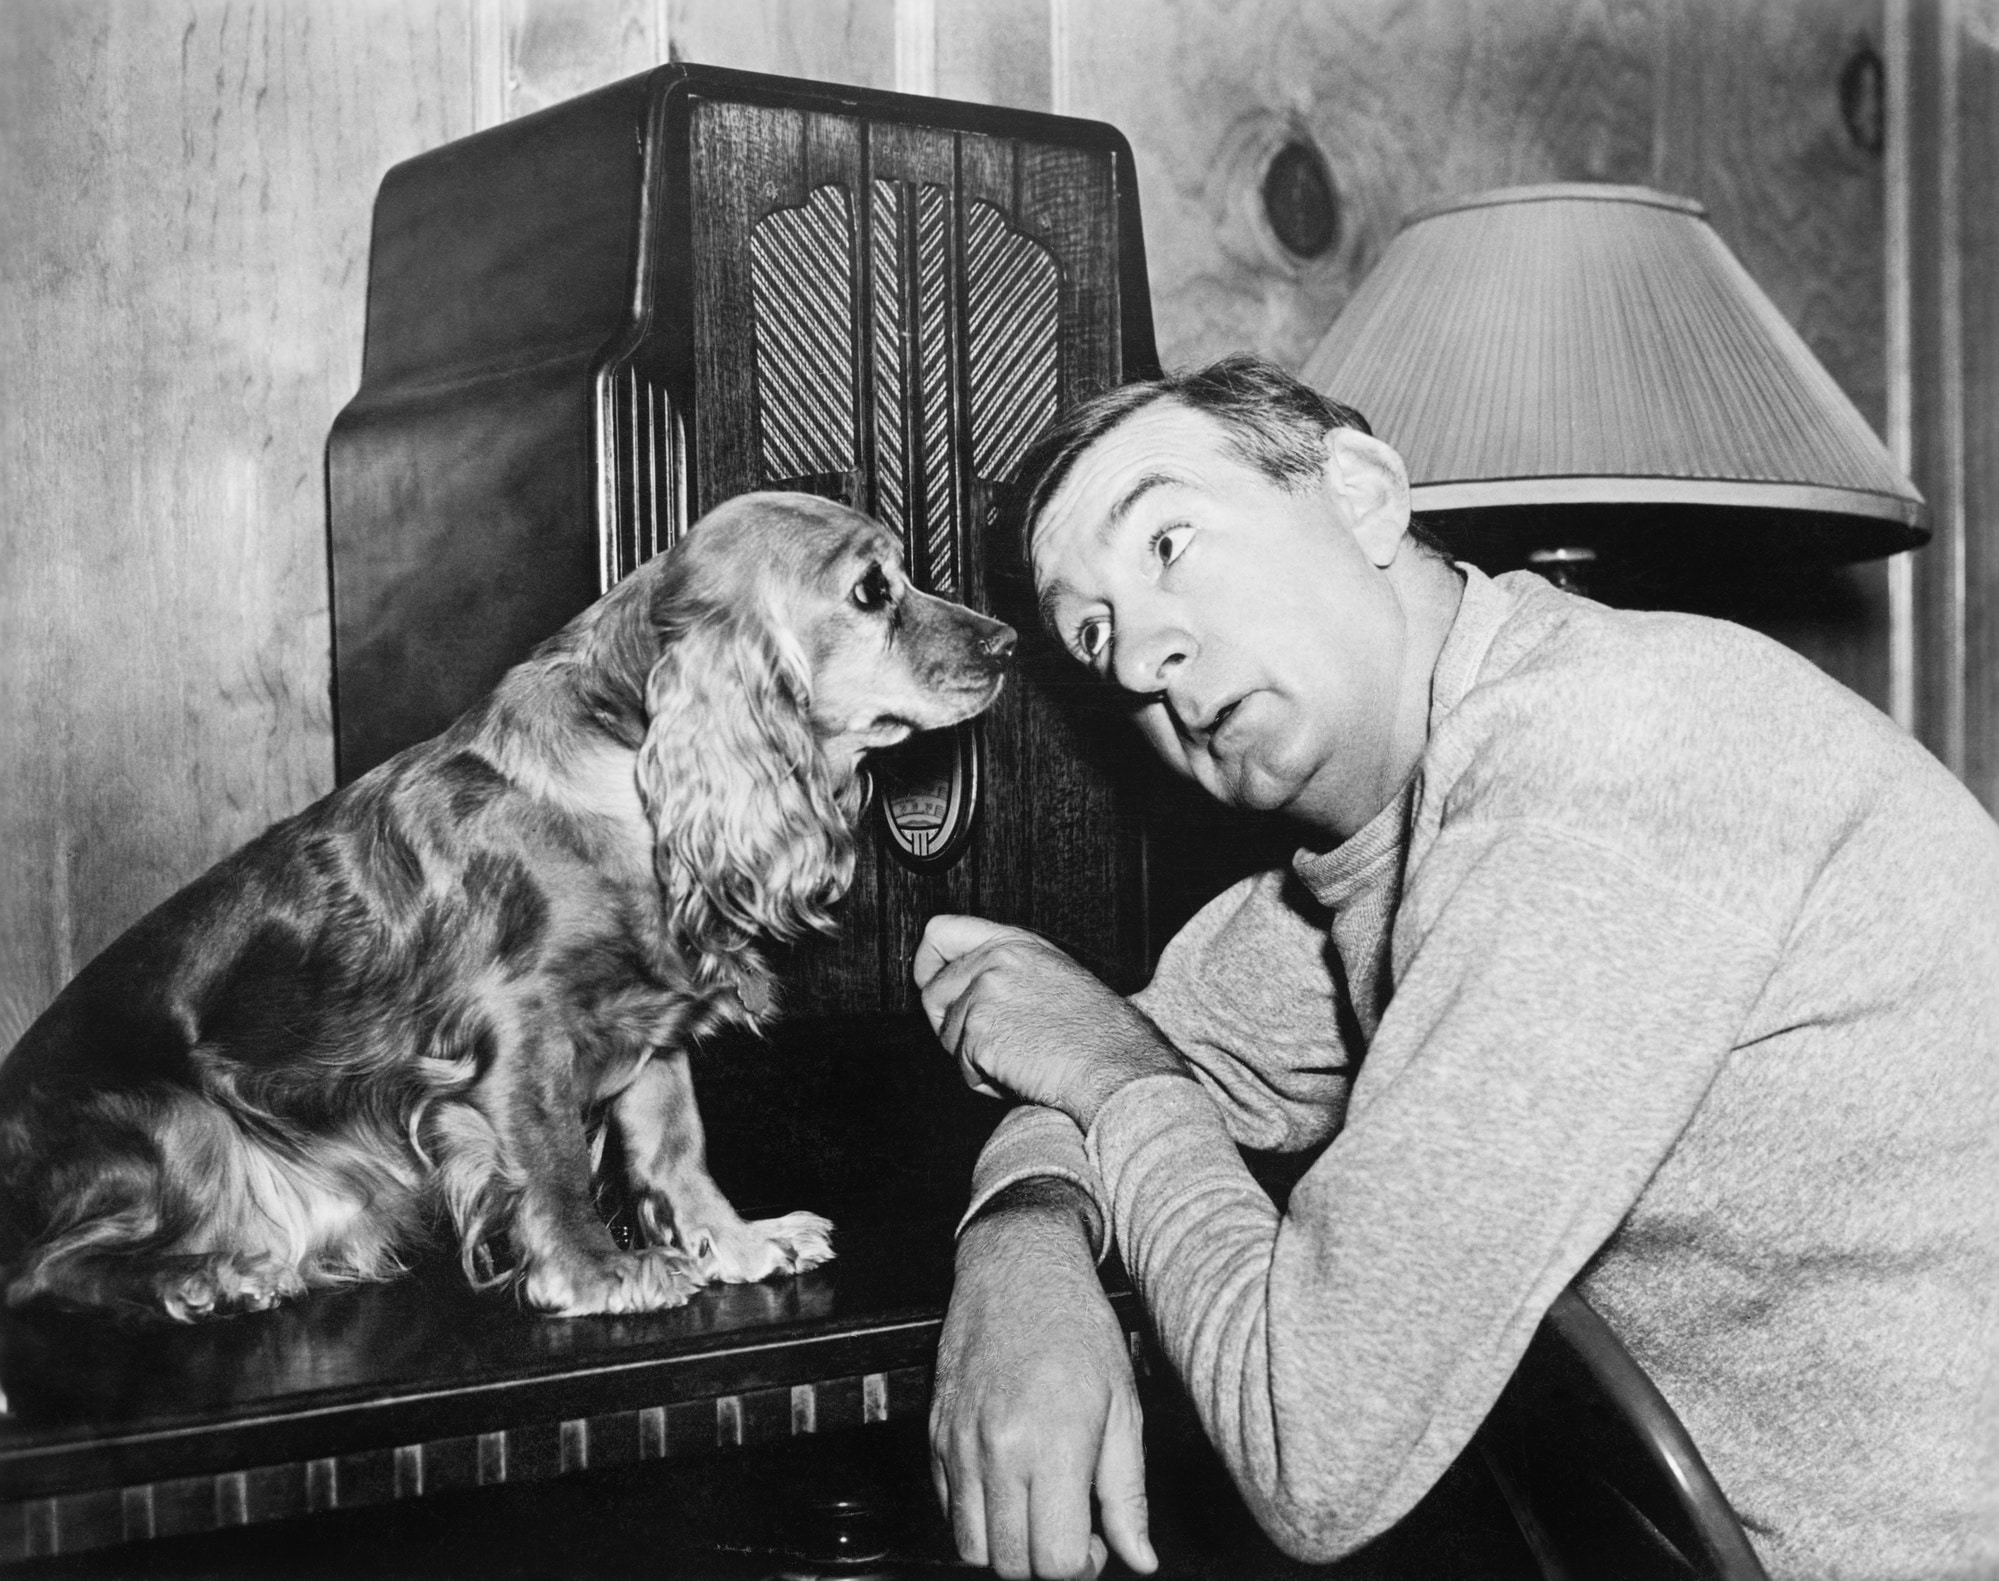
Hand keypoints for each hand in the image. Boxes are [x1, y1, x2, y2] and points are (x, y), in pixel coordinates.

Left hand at [913, 915, 1186, 1129]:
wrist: (1115, 1064)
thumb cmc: (1095, 1031)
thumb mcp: (1051, 976)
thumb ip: (1003, 970)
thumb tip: (956, 986)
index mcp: (1013, 942)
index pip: (939, 931)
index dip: (927, 964)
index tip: (931, 984)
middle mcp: (994, 961)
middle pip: (932, 994)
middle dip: (952, 1026)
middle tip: (993, 1042)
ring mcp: (984, 994)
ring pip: (947, 1036)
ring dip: (974, 1059)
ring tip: (1021, 1057)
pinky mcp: (978, 1031)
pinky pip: (962, 1068)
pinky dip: (986, 1081)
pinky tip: (1022, 1073)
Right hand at [930, 1180, 1157, 1578]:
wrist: (1016, 1269)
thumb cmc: (1076, 1327)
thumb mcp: (1123, 1407)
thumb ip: (1128, 1494)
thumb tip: (1140, 1558)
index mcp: (1052, 1444)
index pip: (1053, 1561)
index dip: (1079, 1567)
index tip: (1094, 1544)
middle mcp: (997, 1450)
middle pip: (1009, 1563)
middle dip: (1044, 1562)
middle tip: (1070, 1528)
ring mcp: (959, 1443)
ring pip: (969, 1547)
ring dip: (1006, 1546)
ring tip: (1038, 1510)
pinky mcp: (935, 1434)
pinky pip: (947, 1509)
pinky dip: (976, 1516)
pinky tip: (1009, 1485)